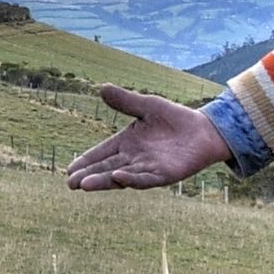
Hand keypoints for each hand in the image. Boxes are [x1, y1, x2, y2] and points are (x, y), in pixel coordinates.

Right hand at [65, 85, 229, 191]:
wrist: (203, 130)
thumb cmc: (174, 118)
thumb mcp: (147, 105)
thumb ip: (125, 101)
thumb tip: (102, 87)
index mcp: (126, 143)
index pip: (101, 153)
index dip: (86, 161)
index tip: (69, 169)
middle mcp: (133, 158)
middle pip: (106, 168)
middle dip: (88, 176)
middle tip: (70, 183)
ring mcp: (147, 168)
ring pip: (120, 177)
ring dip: (103, 181)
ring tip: (84, 185)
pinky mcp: (163, 175)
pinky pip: (145, 179)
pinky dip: (131, 179)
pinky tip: (117, 177)